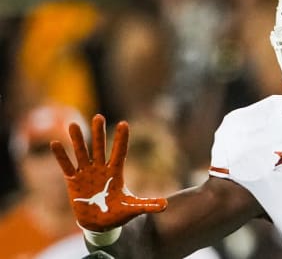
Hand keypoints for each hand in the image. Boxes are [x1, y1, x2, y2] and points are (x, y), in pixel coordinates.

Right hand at [51, 114, 167, 231]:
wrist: (100, 224)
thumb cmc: (118, 213)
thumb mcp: (133, 208)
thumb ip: (148, 205)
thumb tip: (166, 205)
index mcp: (116, 172)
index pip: (120, 152)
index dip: (121, 139)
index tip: (124, 124)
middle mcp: (101, 169)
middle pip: (99, 148)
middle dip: (99, 133)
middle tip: (98, 116)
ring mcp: (86, 173)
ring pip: (82, 153)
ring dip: (77, 140)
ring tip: (73, 124)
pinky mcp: (73, 181)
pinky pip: (66, 166)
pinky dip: (61, 156)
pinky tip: (55, 144)